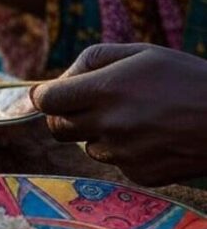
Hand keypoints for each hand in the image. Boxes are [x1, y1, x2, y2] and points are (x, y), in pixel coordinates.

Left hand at [31, 43, 206, 185]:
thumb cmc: (186, 78)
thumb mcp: (140, 53)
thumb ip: (90, 61)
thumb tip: (57, 82)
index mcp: (105, 90)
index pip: (45, 101)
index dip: (43, 96)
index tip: (49, 94)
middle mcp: (109, 124)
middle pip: (57, 127)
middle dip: (65, 115)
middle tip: (86, 105)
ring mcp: (124, 154)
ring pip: (87, 146)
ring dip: (98, 133)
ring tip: (136, 117)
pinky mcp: (140, 175)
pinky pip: (115, 163)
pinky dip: (124, 151)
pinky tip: (152, 137)